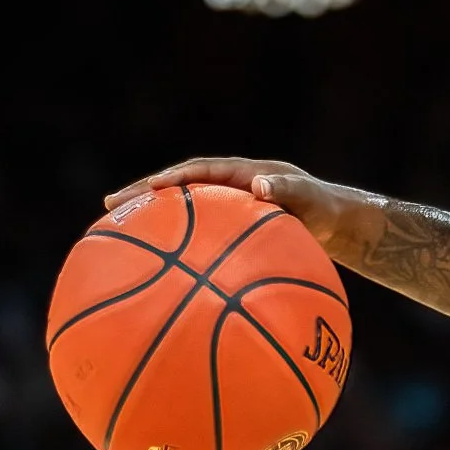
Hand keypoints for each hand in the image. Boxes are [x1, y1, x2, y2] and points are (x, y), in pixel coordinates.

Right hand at [106, 156, 348, 254]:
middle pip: (177, 191)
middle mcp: (228, 188)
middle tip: (109, 209)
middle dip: (143, 198)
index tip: (139, 192)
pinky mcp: (231, 232)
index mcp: (241, 173)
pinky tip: (163, 278)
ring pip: (183, 215)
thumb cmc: (327, 210)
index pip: (195, 172)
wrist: (341, 224)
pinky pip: (199, 239)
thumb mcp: (312, 199)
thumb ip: (288, 191)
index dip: (165, 180)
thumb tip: (259, 186)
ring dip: (154, 224)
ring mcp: (227, 210)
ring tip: (118, 241)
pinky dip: (179, 251)